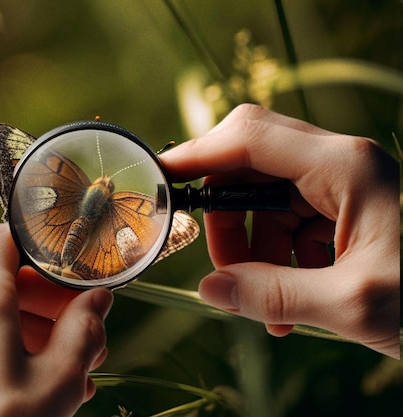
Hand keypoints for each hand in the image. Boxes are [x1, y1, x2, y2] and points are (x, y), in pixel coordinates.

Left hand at [0, 224, 112, 416]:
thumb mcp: (62, 382)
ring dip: (16, 334)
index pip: (0, 238)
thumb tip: (99, 299)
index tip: (63, 277)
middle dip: (40, 305)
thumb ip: (85, 329)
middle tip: (75, 337)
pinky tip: (9, 389)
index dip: (34, 250)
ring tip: (53, 374)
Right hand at [161, 104, 399, 357]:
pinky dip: (275, 260)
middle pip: (248, 165)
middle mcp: (340, 162)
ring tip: (269, 309)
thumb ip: (273, 295)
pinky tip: (290, 306)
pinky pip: (286, 222)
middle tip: (222, 271)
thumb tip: (208, 290)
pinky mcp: (342, 207)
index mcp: (344, 165)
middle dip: (224, 219)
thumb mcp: (355, 304)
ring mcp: (341, 183)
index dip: (194, 154)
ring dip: (252, 251)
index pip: (247, 137)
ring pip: (263, 200)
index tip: (157, 181)